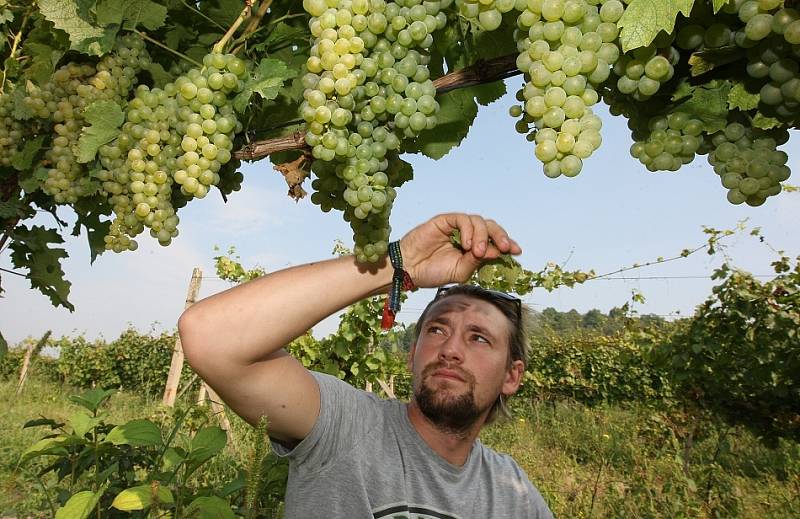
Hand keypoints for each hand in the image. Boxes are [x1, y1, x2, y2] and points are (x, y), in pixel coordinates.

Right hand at [399, 213, 521, 287]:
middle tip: (504, 248)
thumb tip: (498, 251)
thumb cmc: (433, 272)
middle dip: (500, 236)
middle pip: (490, 227)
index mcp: (473, 248)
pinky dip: (468, 230)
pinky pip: (463, 219)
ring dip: (482, 236)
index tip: (517, 251)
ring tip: (476, 251)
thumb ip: (478, 260)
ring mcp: (457, 227)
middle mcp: (467, 235)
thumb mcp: (461, 271)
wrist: (410, 269)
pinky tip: (466, 244)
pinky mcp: (445, 220)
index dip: (506, 243)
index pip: (494, 241)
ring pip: (479, 222)